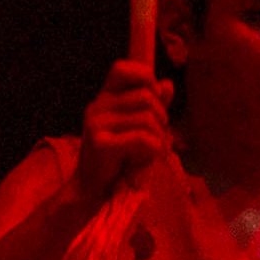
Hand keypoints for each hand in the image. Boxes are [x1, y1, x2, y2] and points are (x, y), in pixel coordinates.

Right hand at [73, 57, 178, 199]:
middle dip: (162, 120)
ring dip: (159, 140)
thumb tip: (167, 85)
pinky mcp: (101, 144)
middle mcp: (97, 106)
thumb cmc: (118, 160)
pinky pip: (143, 139)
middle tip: (157, 140)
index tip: (153, 100)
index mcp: (104, 99)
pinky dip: (152, 153)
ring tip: (149, 154)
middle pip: (147, 97)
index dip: (145, 77)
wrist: (92, 191)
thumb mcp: (137, 129)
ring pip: (148, 119)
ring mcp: (97, 124)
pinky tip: (142, 163)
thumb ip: (152, 106)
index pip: (122, 68)